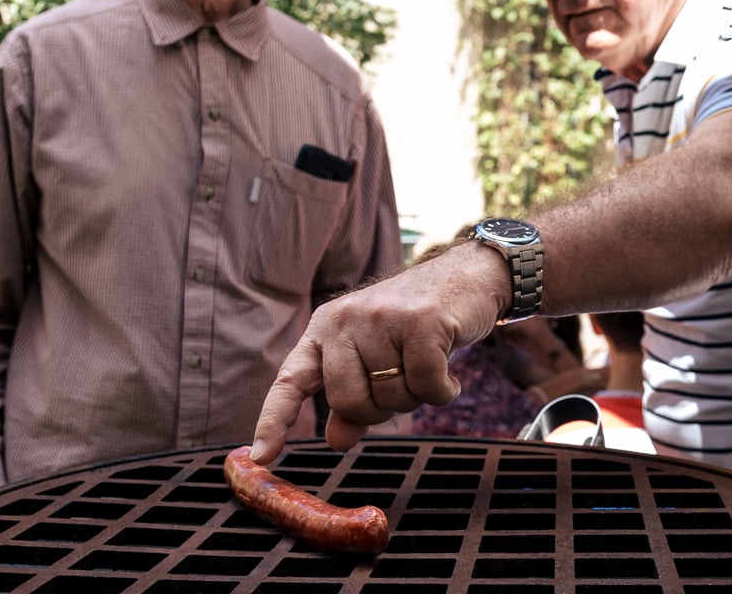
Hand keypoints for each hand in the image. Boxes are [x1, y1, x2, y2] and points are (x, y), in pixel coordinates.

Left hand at [250, 243, 506, 464]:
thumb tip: (337, 440)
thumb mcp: (378, 357)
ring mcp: (382, 319)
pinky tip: (450, 373)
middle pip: (350, 402)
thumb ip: (354, 398)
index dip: (275, 418)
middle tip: (403, 382)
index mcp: (326, 327)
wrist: (469, 276)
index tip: (262, 456)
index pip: (292, 378)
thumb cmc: (418, 322)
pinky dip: (443, 391)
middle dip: (381, 409)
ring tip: (427, 363)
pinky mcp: (421, 323)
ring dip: (418, 395)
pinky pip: (427, 387)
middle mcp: (347, 319)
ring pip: (392, 398)